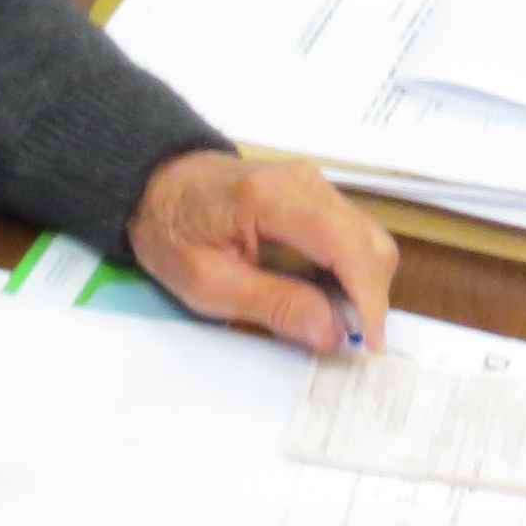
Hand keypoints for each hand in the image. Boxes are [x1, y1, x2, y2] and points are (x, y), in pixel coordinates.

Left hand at [126, 150, 397, 355]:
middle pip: (370, 242)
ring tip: (331, 320)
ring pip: (368, 240)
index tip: (367, 343)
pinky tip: (324, 295)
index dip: (368, 297)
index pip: (346, 246)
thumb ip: (274, 304)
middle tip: (345, 339)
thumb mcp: (207, 283)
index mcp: (273, 198)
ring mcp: (316, 184)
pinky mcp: (317, 194)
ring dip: (362, 286)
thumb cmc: (172, 233)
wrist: (155, 184)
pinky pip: (353, 235)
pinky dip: (350, 271)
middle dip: (369, 297)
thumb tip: (333, 332)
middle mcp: (307, 182)